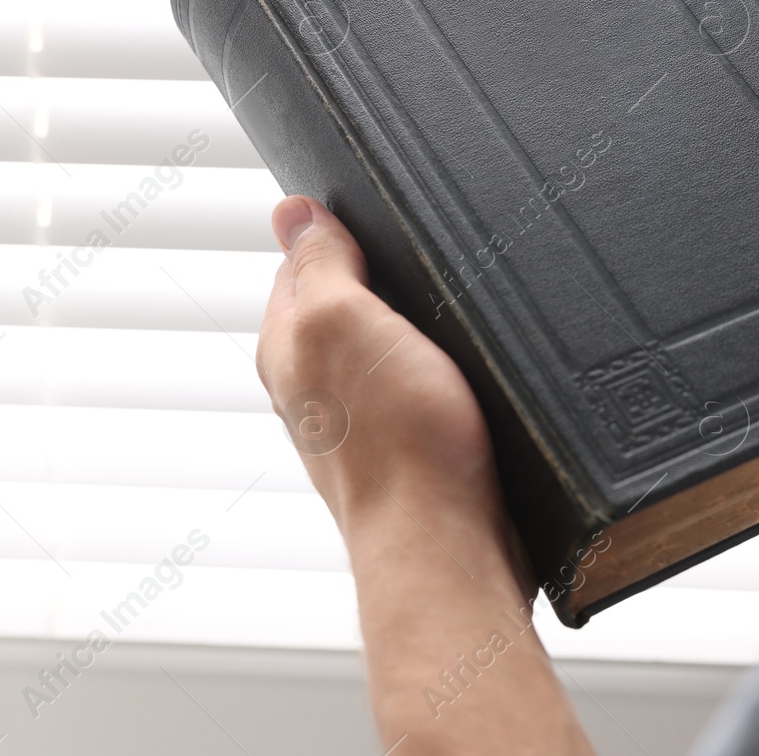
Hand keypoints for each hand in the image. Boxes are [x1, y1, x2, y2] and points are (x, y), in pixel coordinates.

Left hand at [257, 197, 592, 754]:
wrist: (448, 549)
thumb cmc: (398, 445)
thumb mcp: (345, 323)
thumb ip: (318, 264)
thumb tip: (292, 210)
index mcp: (289, 345)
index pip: (299, 259)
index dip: (339, 228)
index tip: (385, 214)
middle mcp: (315, 385)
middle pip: (343, 300)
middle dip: (381, 274)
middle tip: (428, 260)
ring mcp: (362, 420)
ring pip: (383, 345)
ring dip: (417, 323)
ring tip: (453, 310)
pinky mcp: (410, 449)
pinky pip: (418, 387)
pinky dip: (440, 367)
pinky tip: (469, 368)